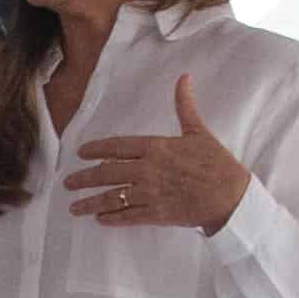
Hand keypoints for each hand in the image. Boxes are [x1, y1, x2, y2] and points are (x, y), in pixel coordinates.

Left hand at [62, 75, 249, 231]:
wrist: (231, 196)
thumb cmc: (216, 162)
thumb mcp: (198, 131)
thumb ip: (184, 106)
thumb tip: (183, 78)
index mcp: (156, 147)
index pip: (117, 146)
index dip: (96, 150)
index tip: (80, 153)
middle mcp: (147, 169)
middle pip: (107, 173)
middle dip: (84, 178)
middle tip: (67, 183)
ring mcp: (150, 193)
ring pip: (112, 198)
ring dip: (90, 203)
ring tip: (74, 207)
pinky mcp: (156, 213)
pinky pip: (128, 216)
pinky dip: (112, 218)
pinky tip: (99, 219)